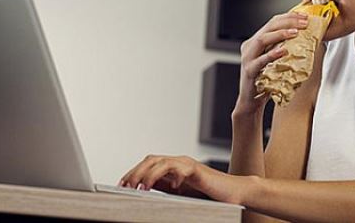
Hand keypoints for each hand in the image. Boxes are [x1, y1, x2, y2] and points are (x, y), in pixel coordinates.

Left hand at [118, 155, 247, 203]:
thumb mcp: (181, 193)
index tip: (121, 185)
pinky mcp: (197, 170)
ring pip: (162, 162)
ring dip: (149, 174)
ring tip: (141, 187)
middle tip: (125, 185)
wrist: (234, 193)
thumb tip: (143, 191)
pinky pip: (182, 168)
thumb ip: (165, 188)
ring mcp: (187, 164)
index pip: (148, 164)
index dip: (133, 172)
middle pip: (151, 160)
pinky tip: (172, 186)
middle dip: (136, 172)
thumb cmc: (208, 195)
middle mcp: (178, 162)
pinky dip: (175, 176)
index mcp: (172, 167)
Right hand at [234, 12, 307, 114]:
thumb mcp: (275, 61)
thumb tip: (306, 40)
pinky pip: (260, 60)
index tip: (304, 16)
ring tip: (295, 32)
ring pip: (262, 39)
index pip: (272, 23)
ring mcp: (247, 58)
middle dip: (287, 22)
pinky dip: (272, 54)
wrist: (251, 102)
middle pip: (268, 27)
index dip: (288, 17)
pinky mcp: (249, 71)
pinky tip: (284, 50)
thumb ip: (283, 49)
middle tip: (303, 22)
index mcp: (255, 41)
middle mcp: (249, 47)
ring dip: (280, 34)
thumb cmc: (265, 81)